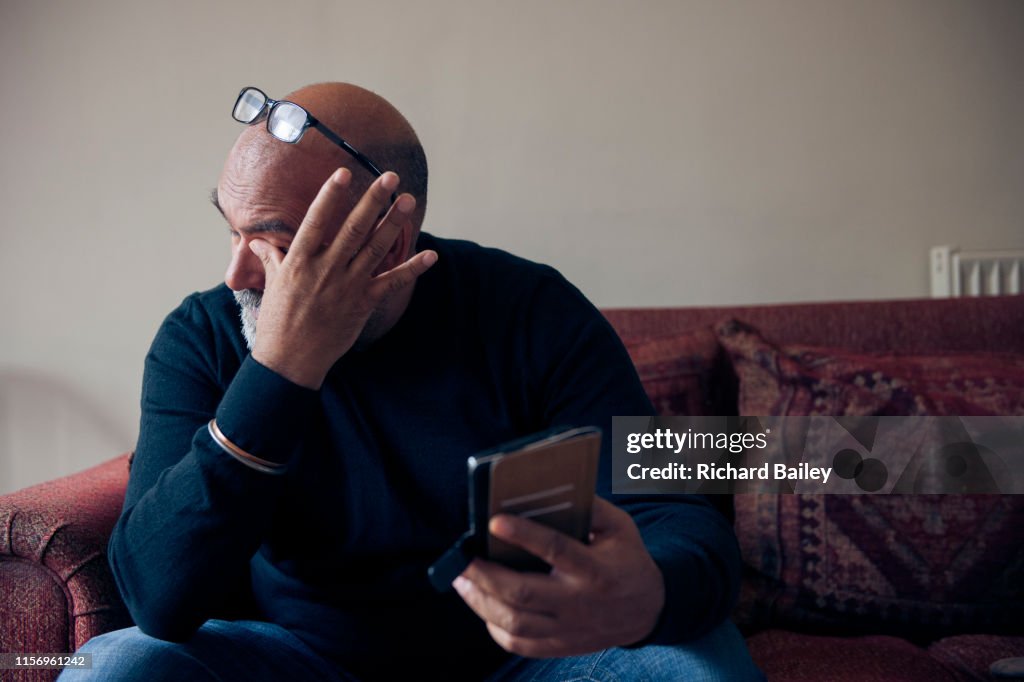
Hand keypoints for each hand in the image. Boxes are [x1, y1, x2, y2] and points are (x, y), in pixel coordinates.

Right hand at [248, 169, 436, 388]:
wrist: (290, 359)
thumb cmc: (278, 320)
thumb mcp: (273, 283)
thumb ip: (272, 257)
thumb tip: (259, 240)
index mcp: (300, 261)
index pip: (316, 220)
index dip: (331, 195)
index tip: (344, 172)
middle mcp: (326, 269)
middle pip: (354, 228)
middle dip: (373, 200)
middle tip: (390, 177)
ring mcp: (347, 287)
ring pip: (375, 249)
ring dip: (394, 224)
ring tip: (408, 201)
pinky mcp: (363, 304)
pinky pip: (392, 283)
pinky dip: (412, 269)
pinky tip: (430, 255)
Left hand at [455, 497, 664, 657]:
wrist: (649, 611)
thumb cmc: (627, 559)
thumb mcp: (620, 528)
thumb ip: (591, 508)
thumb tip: (549, 492)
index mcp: (595, 569)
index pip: (556, 549)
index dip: (524, 534)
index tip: (494, 521)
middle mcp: (579, 602)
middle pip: (523, 593)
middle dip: (484, 575)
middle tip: (461, 558)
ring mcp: (568, 629)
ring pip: (514, 623)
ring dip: (481, 602)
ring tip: (461, 580)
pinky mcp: (560, 646)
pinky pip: (519, 644)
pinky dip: (494, 627)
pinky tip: (483, 605)